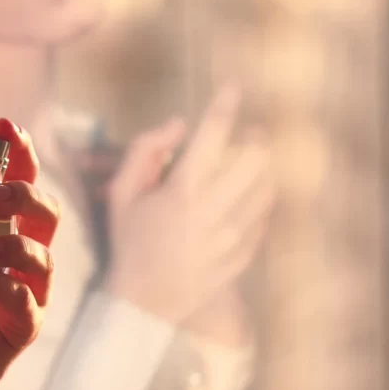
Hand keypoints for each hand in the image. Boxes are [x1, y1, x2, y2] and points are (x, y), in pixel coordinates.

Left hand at [0, 119, 59, 389]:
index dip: (20, 154)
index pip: (19, 185)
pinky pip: (24, 297)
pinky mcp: (23, 326)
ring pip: (44, 255)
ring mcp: (26, 292)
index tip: (4, 126)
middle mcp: (19, 257)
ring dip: (11, 243)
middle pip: (47, 212)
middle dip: (25, 193)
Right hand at [106, 87, 275, 328]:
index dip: (224, 105)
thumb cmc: (128, 242)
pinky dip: (260, 201)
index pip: (212, 136)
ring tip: (253, 162)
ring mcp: (232, 237)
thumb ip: (144, 152)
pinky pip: (263, 219)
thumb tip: (178, 123)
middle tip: (250, 132)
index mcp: (181, 193)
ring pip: (266, 188)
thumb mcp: (122, 195)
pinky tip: (248, 198)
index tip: (232, 86)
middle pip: (254, 159)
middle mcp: (213, 213)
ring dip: (263, 168)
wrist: (144, 302)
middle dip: (255, 138)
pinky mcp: (243, 256)